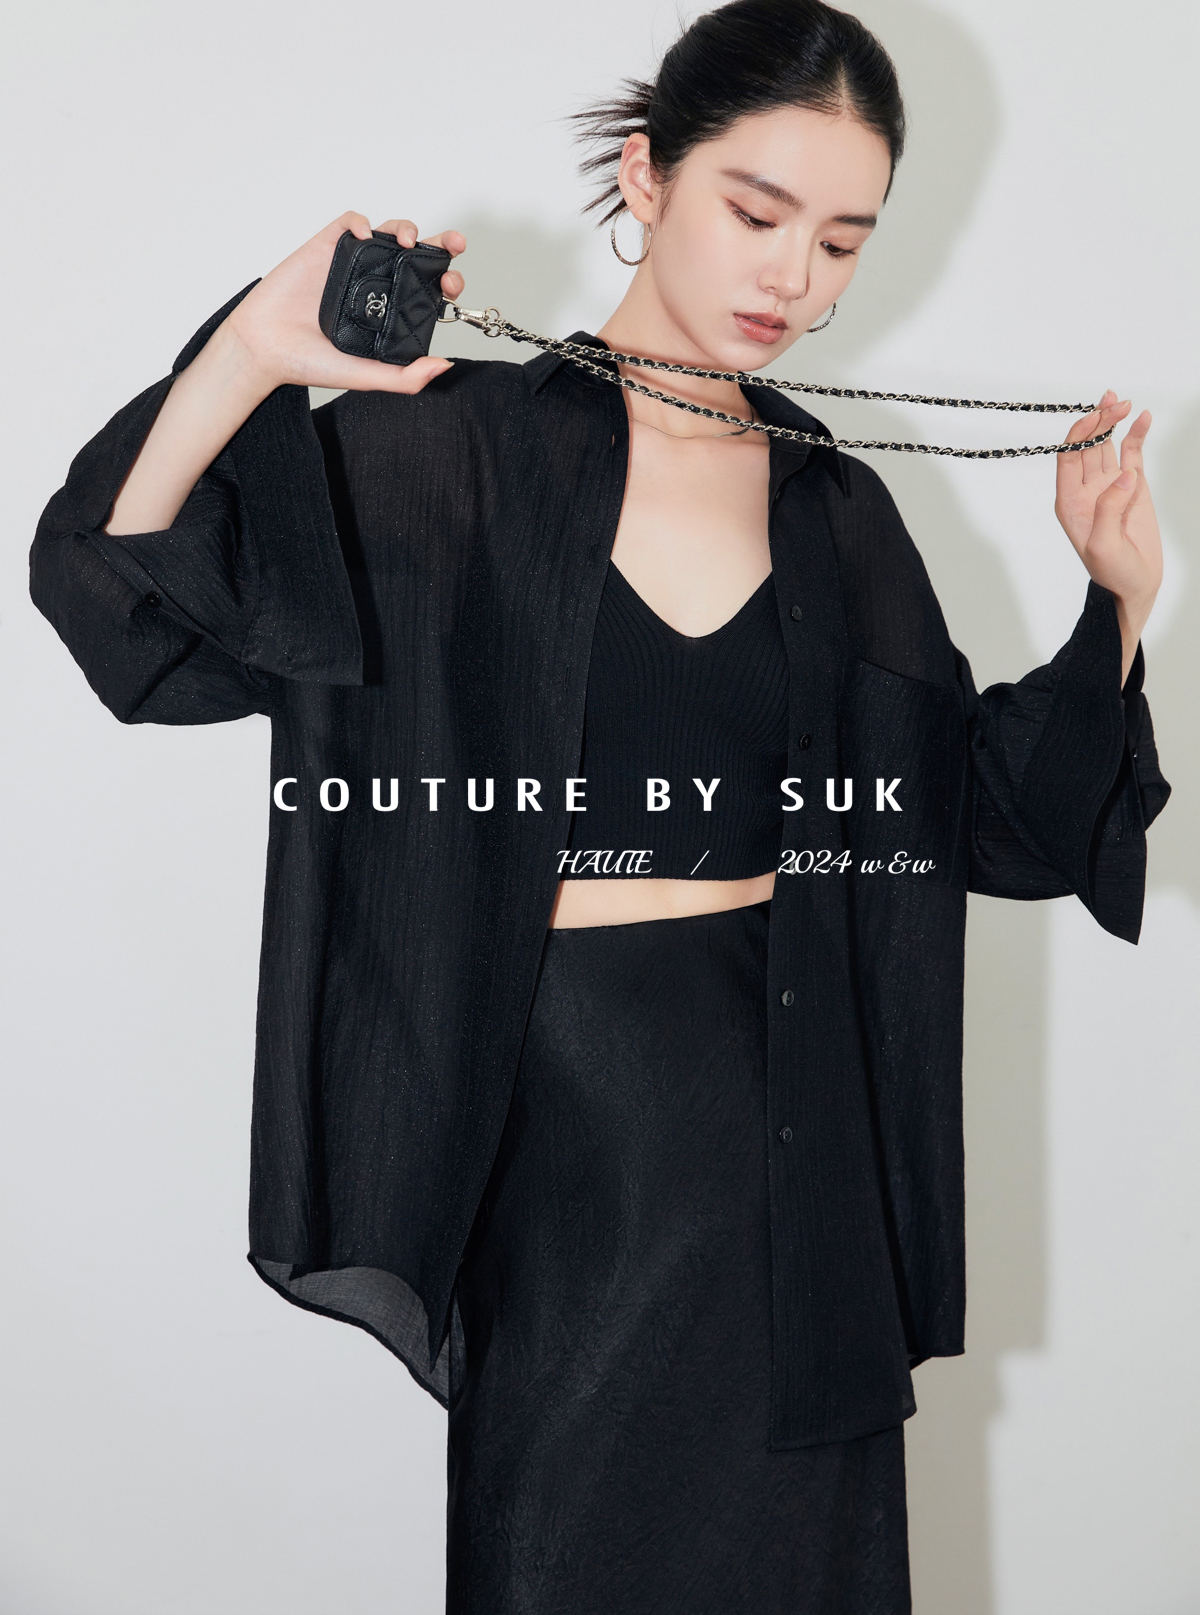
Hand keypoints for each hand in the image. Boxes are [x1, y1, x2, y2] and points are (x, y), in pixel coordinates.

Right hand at [220, 211, 465, 397]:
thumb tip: (444, 366)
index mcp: (389, 311)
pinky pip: (348, 223)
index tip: (452, 286)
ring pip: (387, 233)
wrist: (265, 349)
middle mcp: (374, 285)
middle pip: (417, 255)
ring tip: (410, 240)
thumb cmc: (310, 364)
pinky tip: (365, 235)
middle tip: (451, 250)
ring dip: (405, 228)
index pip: (428, 288)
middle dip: (440, 246)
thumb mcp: (366, 376)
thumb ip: (404, 376)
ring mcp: (351, 265)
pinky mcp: (324, 248)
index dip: (446, 281)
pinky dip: (361, 222)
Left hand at [1055, 390, 1162, 684]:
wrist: (1135, 586)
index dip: (1078, 435)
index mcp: (1070, 502)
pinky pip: (1133, 455)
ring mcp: (1110, 486)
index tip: (1094, 418)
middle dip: (1097, 421)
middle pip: (1087, 446)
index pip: (1068, 459)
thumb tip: (1124, 477)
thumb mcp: (1103, 546)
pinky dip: (1137, 436)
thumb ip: (1109, 510)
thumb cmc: (1112, 573)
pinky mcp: (1133, 488)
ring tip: (1124, 402)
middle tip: (1114, 402)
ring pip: (1107, 445)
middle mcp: (1086, 490)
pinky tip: (1142, 418)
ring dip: (1113, 422)